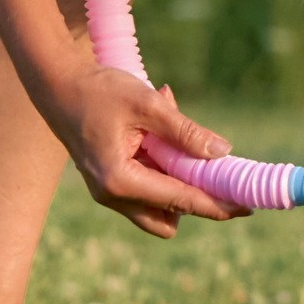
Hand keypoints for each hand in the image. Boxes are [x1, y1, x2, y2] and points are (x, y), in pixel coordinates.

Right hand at [45, 67, 244, 238]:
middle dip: (196, 200)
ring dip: (177, 180)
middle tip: (219, 171)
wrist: (56, 84)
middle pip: (169, 219)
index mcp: (120, 180)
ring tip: (175, 134)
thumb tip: (223, 152)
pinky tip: (158, 132)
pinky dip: (161, 169)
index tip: (247, 207)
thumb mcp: (147, 104)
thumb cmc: (98, 90)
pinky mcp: (108, 182)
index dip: (217, 204)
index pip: (180, 200)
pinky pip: (146, 188)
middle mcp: (112, 196)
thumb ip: (185, 131)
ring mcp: (108, 192)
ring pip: (158, 206)